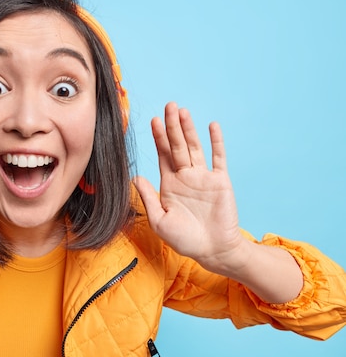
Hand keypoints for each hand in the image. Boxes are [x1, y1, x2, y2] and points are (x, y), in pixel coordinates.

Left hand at [134, 102, 245, 272]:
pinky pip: (218, 157)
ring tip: (183, 111)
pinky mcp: (220, 181)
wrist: (213, 251)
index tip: (153, 120)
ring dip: (189, 129)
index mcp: (169, 184)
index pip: (162, 155)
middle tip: (168, 106)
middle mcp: (185, 176)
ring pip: (195, 147)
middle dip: (172, 126)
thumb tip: (135, 177)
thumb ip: (148, 197)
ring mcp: (203, 177)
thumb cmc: (185, 239)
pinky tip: (211, 125)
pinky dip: (216, 141)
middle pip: (177, 145)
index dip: (158, 138)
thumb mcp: (160, 219)